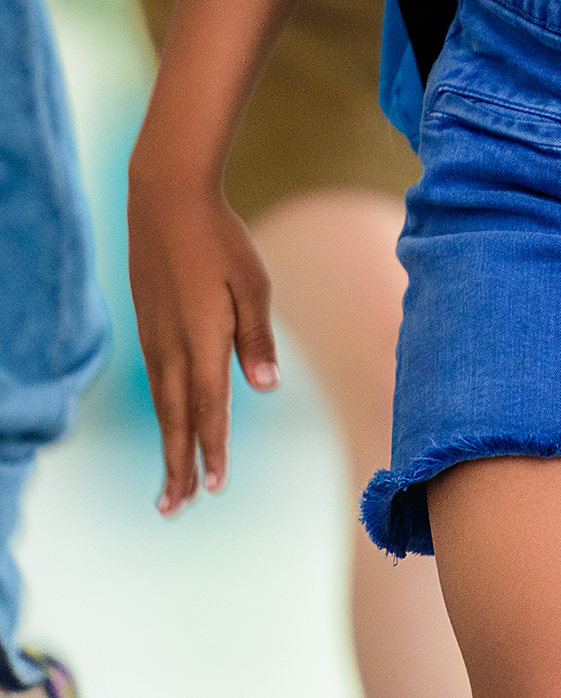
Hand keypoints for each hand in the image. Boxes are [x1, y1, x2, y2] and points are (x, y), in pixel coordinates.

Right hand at [128, 165, 279, 514]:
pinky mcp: (148, 325)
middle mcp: (172, 347)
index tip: (215, 486)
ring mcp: (155, 337)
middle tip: (177, 508)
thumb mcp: (250, 282)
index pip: (208, 408)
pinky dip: (163, 412)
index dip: (212, 449)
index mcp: (202, 340)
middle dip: (179, 465)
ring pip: (162, 405)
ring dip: (169, 445)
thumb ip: (256, 336)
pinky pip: (156, 381)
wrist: (166, 201)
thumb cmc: (219, 239)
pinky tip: (171, 423)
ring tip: (171, 483)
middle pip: (176, 419)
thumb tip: (264, 385)